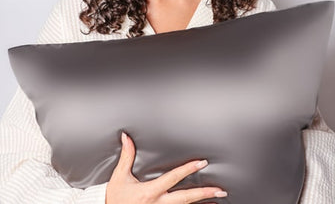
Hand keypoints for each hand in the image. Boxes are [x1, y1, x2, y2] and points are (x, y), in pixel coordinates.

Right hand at [105, 132, 226, 203]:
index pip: (173, 178)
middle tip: (219, 189)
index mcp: (150, 192)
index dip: (188, 170)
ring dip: (202, 203)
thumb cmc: (115, 197)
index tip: (201, 163)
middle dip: (203, 193)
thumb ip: (127, 156)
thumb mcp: (120, 176)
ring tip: (217, 197)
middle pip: (185, 198)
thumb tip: (126, 137)